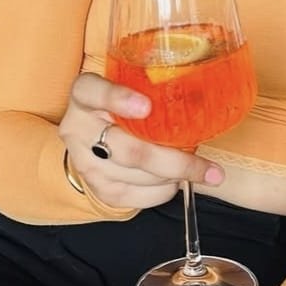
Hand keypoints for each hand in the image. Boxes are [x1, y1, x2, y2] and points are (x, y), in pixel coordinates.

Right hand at [59, 73, 223, 209]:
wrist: (92, 141)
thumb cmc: (121, 109)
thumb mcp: (128, 89)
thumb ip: (152, 88)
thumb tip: (206, 95)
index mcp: (84, 94)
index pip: (92, 92)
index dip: (118, 99)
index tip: (146, 107)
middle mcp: (78, 129)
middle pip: (128, 150)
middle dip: (173, 161)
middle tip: (208, 167)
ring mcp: (86, 163)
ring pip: (138, 176)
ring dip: (174, 176)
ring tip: (195, 170)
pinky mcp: (99, 189)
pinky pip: (138, 196)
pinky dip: (164, 191)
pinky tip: (174, 181)